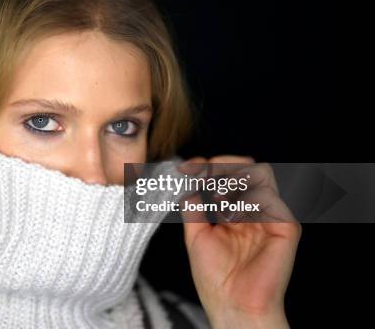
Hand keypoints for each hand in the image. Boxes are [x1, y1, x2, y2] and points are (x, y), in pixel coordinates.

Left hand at [178, 155, 301, 328]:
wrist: (232, 306)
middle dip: (220, 164)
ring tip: (213, 193)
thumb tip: (186, 183)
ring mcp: (272, 218)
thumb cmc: (216, 279)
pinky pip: (270, 197)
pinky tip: (229, 214)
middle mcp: (255, 212)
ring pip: (261, 174)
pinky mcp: (286, 227)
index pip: (228, 177)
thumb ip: (193, 206)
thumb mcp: (196, 235)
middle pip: (246, 169)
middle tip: (199, 171)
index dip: (209, 167)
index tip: (188, 168)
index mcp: (236, 214)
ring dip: (232, 176)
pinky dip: (246, 197)